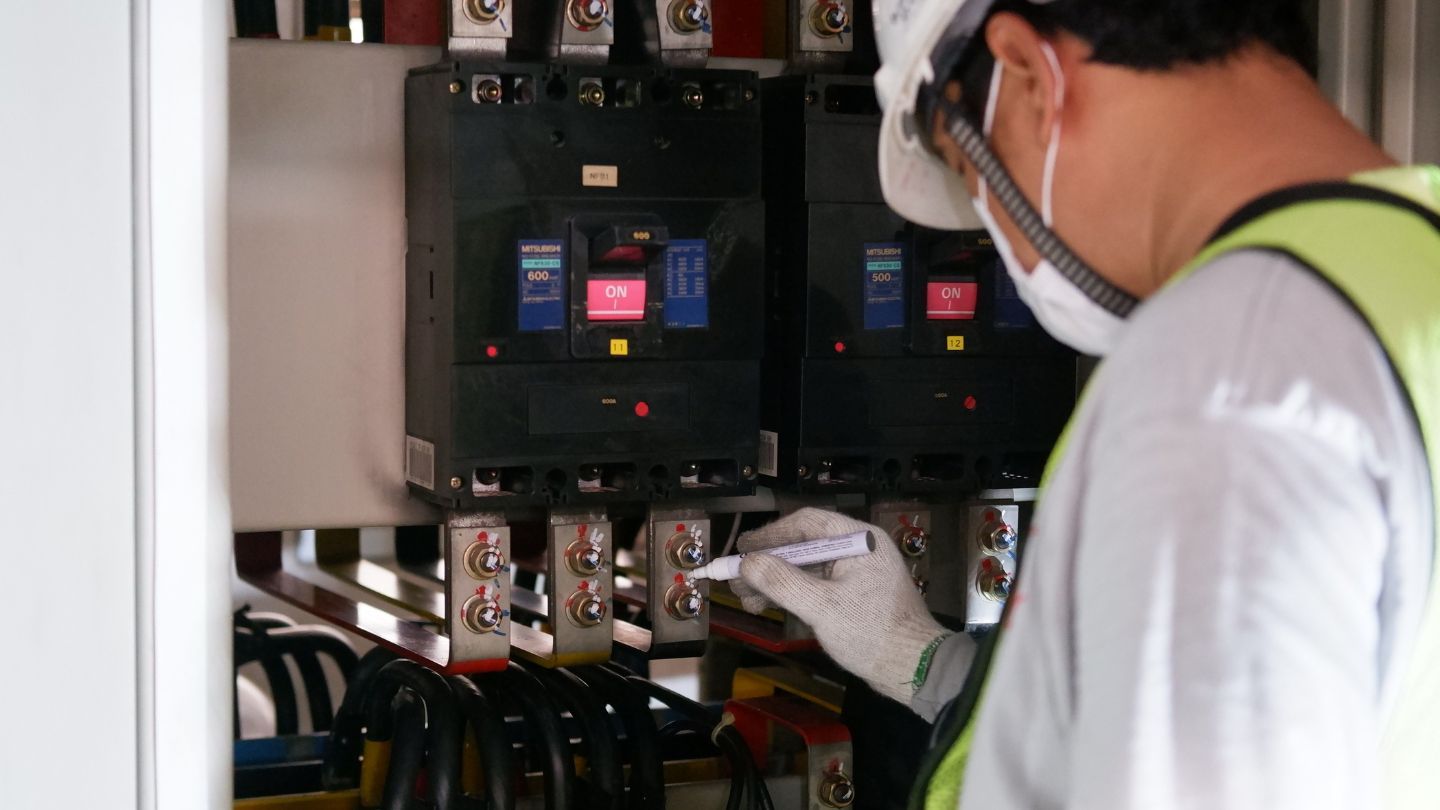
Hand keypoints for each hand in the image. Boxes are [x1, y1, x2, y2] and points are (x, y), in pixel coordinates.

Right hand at [733, 508, 949, 704]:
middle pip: (804, 544)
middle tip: (736, 579)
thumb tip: (747, 562)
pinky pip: (817, 584)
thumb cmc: (872, 633)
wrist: (914, 669)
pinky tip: (767, 606)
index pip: (807, 522)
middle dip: (769, 563)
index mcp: (859, 540)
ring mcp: (857, 572)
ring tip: (745, 599)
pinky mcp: (855, 594)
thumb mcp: (822, 607)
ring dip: (776, 581)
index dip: (771, 534)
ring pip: (807, 567)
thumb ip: (783, 582)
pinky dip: (792, 593)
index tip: (742, 549)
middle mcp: (858, 548)